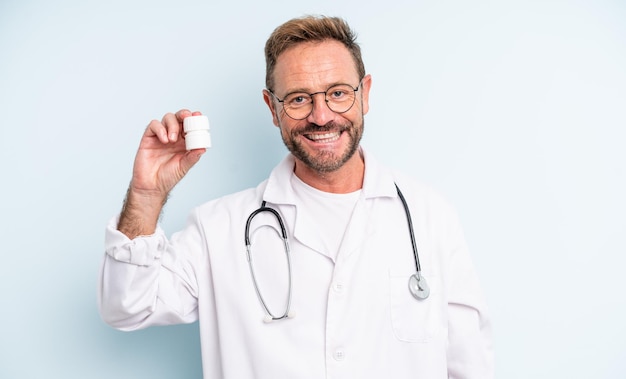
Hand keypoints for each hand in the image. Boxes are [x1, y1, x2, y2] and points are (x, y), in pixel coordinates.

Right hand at [118, 109, 205, 237]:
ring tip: (172, 139)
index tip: (198, 115)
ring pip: (167, 118)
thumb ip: (192, 157)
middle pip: (179, 118)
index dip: (194, 118)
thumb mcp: (184, 167)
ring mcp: (161, 136)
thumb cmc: (168, 177)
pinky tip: (164, 140)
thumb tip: (203, 148)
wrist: (151, 186)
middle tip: (187, 117)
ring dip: (172, 125)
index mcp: (184, 142)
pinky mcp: (148, 138)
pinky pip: (153, 126)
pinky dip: (160, 129)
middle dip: (184, 114)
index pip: (190, 125)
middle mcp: (173, 137)